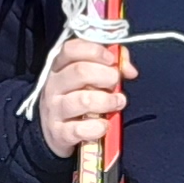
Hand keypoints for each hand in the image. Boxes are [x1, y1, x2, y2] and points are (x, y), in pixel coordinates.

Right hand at [30, 27, 127, 158]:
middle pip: (80, 72)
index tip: (112, 60)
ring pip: (83, 100)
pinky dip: (97, 127)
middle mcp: (54, 86)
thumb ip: (111, 67)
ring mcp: (54, 110)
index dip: (94, 51)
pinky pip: (80, 129)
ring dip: (107, 101)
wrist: (55, 133)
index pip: (71, 49)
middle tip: (116, 83)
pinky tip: (104, 125)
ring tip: (118, 102)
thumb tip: (129, 70)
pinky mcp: (59, 133)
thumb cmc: (77, 99)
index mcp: (59, 67)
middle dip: (106, 75)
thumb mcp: (89, 79)